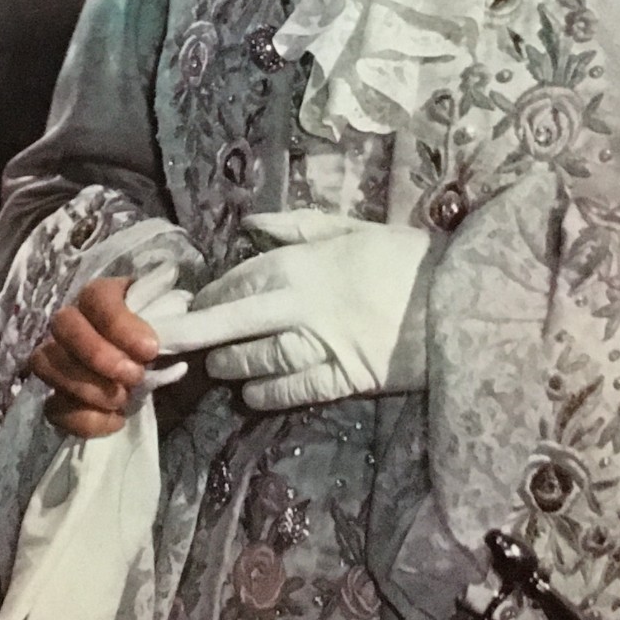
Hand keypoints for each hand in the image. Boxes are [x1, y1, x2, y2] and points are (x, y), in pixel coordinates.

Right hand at [28, 266, 188, 437]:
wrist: (180, 391)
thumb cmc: (184, 351)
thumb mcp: (192, 335)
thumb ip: (188, 328)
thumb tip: (183, 329)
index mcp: (110, 296)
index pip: (98, 297)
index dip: (119, 325)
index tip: (150, 350)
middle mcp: (79, 321)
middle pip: (63, 325)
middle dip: (97, 354)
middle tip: (134, 377)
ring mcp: (64, 360)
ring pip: (45, 362)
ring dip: (84, 386)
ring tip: (122, 400)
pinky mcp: (62, 397)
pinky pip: (52, 407)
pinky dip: (82, 419)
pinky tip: (115, 421)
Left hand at [162, 211, 435, 410]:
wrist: (460, 302)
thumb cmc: (405, 257)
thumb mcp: (351, 228)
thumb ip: (297, 226)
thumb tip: (251, 225)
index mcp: (300, 264)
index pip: (236, 283)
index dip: (207, 297)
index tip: (189, 304)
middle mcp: (299, 306)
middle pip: (230, 323)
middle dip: (190, 333)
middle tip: (159, 344)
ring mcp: (319, 346)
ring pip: (255, 361)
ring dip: (230, 364)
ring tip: (219, 364)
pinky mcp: (341, 380)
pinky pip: (290, 391)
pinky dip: (266, 394)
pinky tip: (253, 394)